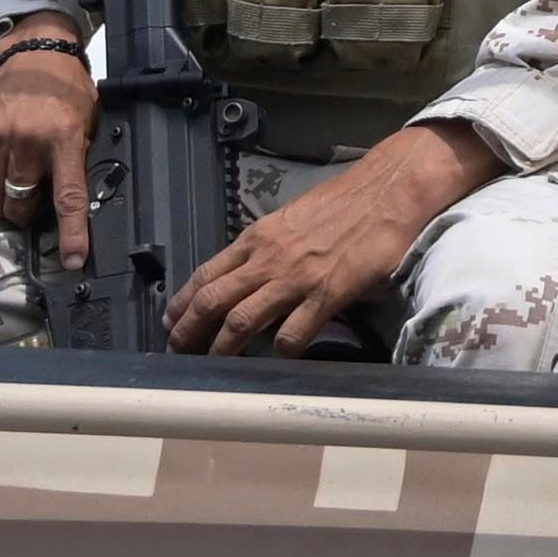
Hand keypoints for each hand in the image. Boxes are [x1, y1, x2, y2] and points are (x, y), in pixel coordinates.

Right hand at [0, 45, 96, 265]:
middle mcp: (27, 138)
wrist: (34, 50)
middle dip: (23, 213)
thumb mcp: (86, 121)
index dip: (72, 234)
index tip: (73, 261)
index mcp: (64, 138)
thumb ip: (77, 158)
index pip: (68, 197)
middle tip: (29, 199)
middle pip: (17, 205)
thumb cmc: (65, 90)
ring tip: (9, 183)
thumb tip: (76, 203)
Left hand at [164, 120, 492, 355]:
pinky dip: (280, 350)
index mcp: (258, 238)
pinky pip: (293, 332)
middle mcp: (268, 258)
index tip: (170, 322)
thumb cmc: (343, 201)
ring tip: (212, 365)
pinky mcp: (326, 294)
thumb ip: (268, 245)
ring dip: (222, 347)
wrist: (387, 191)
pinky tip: (278, 359)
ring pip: (242, 320)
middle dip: (188, 331)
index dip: (182, 302)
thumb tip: (248, 272)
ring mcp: (296, 278)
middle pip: (213, 300)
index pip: (206, 273)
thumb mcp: (291, 218)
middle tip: (177, 352)